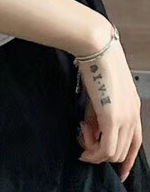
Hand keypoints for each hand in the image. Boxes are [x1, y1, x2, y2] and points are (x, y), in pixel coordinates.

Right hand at [76, 32, 142, 182]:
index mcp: (132, 106)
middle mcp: (133, 114)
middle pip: (124, 150)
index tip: (117, 168)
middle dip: (104, 155)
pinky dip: (94, 150)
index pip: (135, 141)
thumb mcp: (98, 92)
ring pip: (114, 152)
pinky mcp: (111, 117)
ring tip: (82, 138)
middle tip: (86, 147)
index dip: (125, 158)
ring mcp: (124, 117)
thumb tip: (90, 131)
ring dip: (95, 151)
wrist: (95, 47)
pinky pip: (106, 147)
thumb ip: (97, 113)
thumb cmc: (95, 62)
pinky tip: (83, 143)